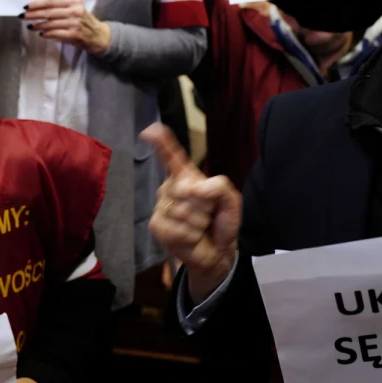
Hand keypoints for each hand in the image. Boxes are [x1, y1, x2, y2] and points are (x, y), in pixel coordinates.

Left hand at [22, 0, 111, 54]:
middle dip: (33, 14)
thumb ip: (61, 7)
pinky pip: (55, 33)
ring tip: (30, 26)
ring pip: (50, 23)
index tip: (26, 6)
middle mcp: (75, 11)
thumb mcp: (76, 9)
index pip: (51, 1)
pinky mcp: (73, 35)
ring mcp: (74, 23)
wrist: (99, 36)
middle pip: (49, 12)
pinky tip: (41, 33)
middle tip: (23, 16)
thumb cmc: (84, 21)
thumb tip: (39, 8)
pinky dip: (46, 33)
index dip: (37, 4)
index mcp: (74, 2)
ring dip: (37, 25)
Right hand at [143, 124, 240, 303]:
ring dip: (198, 222)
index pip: (172, 155)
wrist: (217, 251)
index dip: (162, 142)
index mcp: (187, 176)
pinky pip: (175, 227)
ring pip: (183, 211)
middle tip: (208, 214)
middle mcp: (171, 187)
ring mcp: (161, 206)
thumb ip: (220, 187)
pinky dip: (189, 235)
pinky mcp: (156, 225)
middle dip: (205, 205)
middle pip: (187, 189)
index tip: (150, 131)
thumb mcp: (231, 201)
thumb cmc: (220, 221)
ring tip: (200, 226)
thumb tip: (196, 188)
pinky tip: (191, 236)